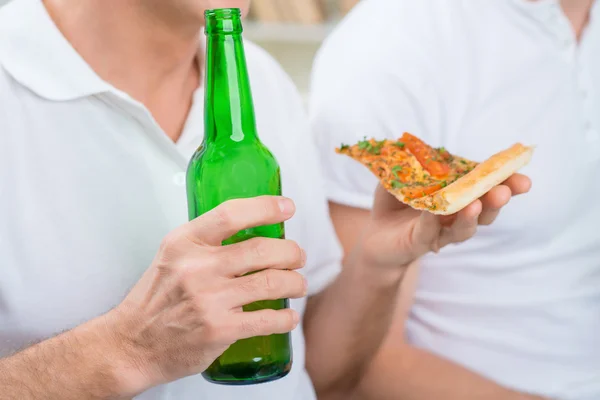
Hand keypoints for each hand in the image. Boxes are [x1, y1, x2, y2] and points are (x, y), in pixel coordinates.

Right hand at [102, 196, 306, 395]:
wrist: (131, 345)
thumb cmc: (156, 299)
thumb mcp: (172, 256)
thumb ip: (205, 241)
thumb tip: (252, 228)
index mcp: (185, 242)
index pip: (231, 214)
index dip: (266, 207)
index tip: (288, 208)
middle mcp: (197, 268)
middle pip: (262, 249)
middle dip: (291, 252)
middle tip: (298, 257)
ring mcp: (209, 300)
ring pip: (271, 282)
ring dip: (296, 282)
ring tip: (299, 284)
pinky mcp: (218, 330)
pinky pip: (267, 319)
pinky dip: (286, 318)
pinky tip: (288, 317)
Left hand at [360, 174, 530, 267]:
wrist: (375, 235)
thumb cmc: (394, 202)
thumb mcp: (401, 176)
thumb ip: (412, 161)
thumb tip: (417, 144)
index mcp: (459, 194)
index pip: (486, 186)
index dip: (506, 182)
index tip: (523, 177)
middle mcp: (457, 215)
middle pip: (484, 211)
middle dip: (496, 201)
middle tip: (504, 192)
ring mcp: (441, 231)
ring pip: (463, 228)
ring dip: (471, 217)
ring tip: (475, 205)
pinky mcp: (420, 242)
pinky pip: (429, 233)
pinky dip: (432, 223)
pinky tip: (433, 214)